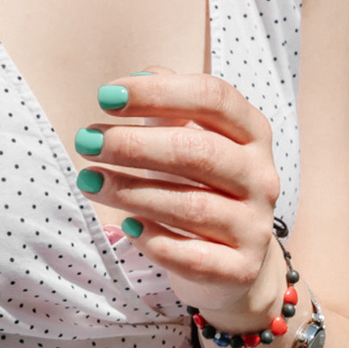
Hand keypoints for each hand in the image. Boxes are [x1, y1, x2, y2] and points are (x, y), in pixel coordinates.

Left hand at [76, 71, 284, 328]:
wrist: (235, 262)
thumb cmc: (201, 185)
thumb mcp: (191, 136)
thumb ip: (168, 103)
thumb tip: (135, 78)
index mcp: (252, 133)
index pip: (212, 98)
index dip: (158, 93)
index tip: (104, 97)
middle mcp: (261, 176)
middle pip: (198, 151)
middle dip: (135, 145)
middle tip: (87, 142)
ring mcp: (255, 225)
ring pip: (191, 206)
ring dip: (131, 192)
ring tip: (89, 180)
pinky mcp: (240, 269)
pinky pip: (194, 256)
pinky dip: (156, 241)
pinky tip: (128, 228)